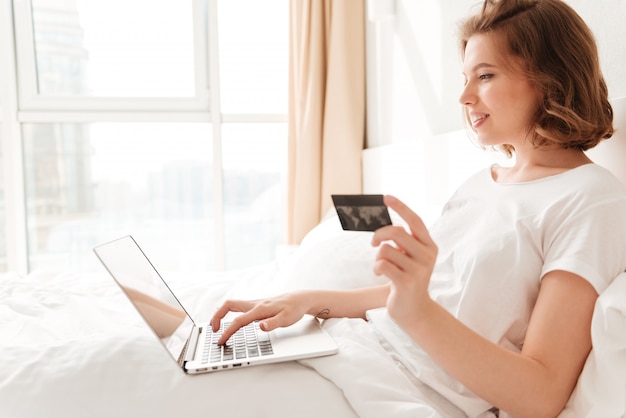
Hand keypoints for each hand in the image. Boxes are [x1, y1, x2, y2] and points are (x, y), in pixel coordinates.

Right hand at [210, 291, 309, 344]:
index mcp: (260, 309)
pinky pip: (239, 308)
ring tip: (217, 326)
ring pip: (233, 305)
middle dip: (217, 316)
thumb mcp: (287, 319)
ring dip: (222, 313)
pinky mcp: (257, 306)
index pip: (238, 321)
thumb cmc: (294, 309)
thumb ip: (273, 323)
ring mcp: (255, 304)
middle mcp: (254, 304)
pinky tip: (232, 322)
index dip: (227, 331)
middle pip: (228, 305)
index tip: (221, 340)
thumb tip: (261, 326)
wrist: (300, 299)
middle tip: (213, 330)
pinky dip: (230, 314)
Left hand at [371, 195, 437, 326]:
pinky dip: (376, 268)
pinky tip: (379, 274)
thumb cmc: (407, 278)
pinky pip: (382, 264)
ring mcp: (418, 269)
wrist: (414, 310)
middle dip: (379, 235)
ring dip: (377, 256)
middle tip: (373, 243)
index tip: (385, 197)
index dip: (400, 207)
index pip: (415, 220)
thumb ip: (403, 241)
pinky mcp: (407, 282)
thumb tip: (383, 224)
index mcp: (429, 246)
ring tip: (381, 265)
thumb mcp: (410, 257)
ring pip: (386, 249)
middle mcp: (427, 256)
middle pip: (396, 232)